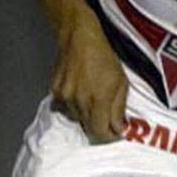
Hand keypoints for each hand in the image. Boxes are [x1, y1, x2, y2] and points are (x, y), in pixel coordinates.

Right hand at [52, 16, 128, 142]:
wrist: (80, 39)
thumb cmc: (104, 58)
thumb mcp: (121, 82)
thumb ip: (118, 109)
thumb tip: (117, 129)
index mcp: (98, 101)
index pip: (100, 133)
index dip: (108, 137)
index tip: (113, 133)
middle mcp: (79, 102)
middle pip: (88, 128)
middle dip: (98, 124)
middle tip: (104, 114)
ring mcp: (65, 98)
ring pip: (76, 118)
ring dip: (84, 114)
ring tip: (90, 97)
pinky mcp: (55, 92)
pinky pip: (64, 108)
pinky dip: (72, 105)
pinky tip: (78, 92)